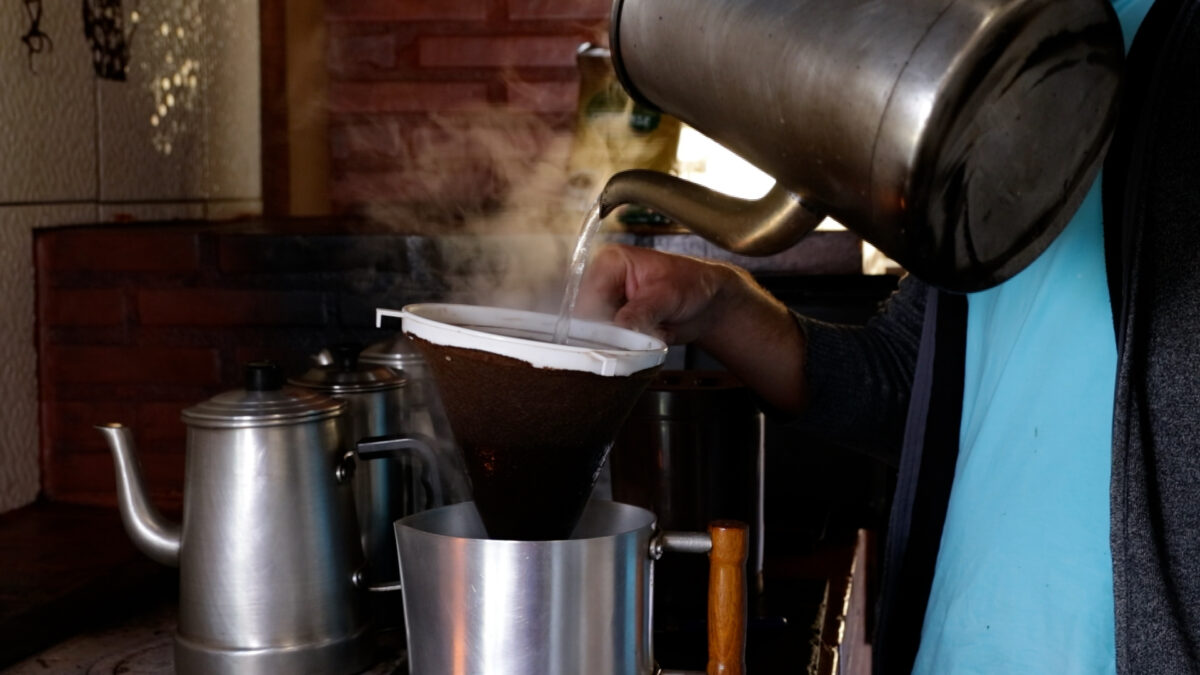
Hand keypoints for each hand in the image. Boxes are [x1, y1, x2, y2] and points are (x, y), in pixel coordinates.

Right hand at [576, 243, 808, 413]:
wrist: (709, 304)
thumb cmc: (692, 284)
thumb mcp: (667, 295)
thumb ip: (640, 312)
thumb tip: (617, 328)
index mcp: (610, 262)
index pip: (588, 294)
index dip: (594, 319)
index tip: (607, 338)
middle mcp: (604, 283)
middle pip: (586, 316)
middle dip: (605, 335)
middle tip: (626, 344)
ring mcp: (609, 306)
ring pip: (595, 334)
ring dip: (615, 344)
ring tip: (641, 339)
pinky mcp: (616, 325)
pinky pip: (608, 344)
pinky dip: (623, 349)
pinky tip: (641, 342)